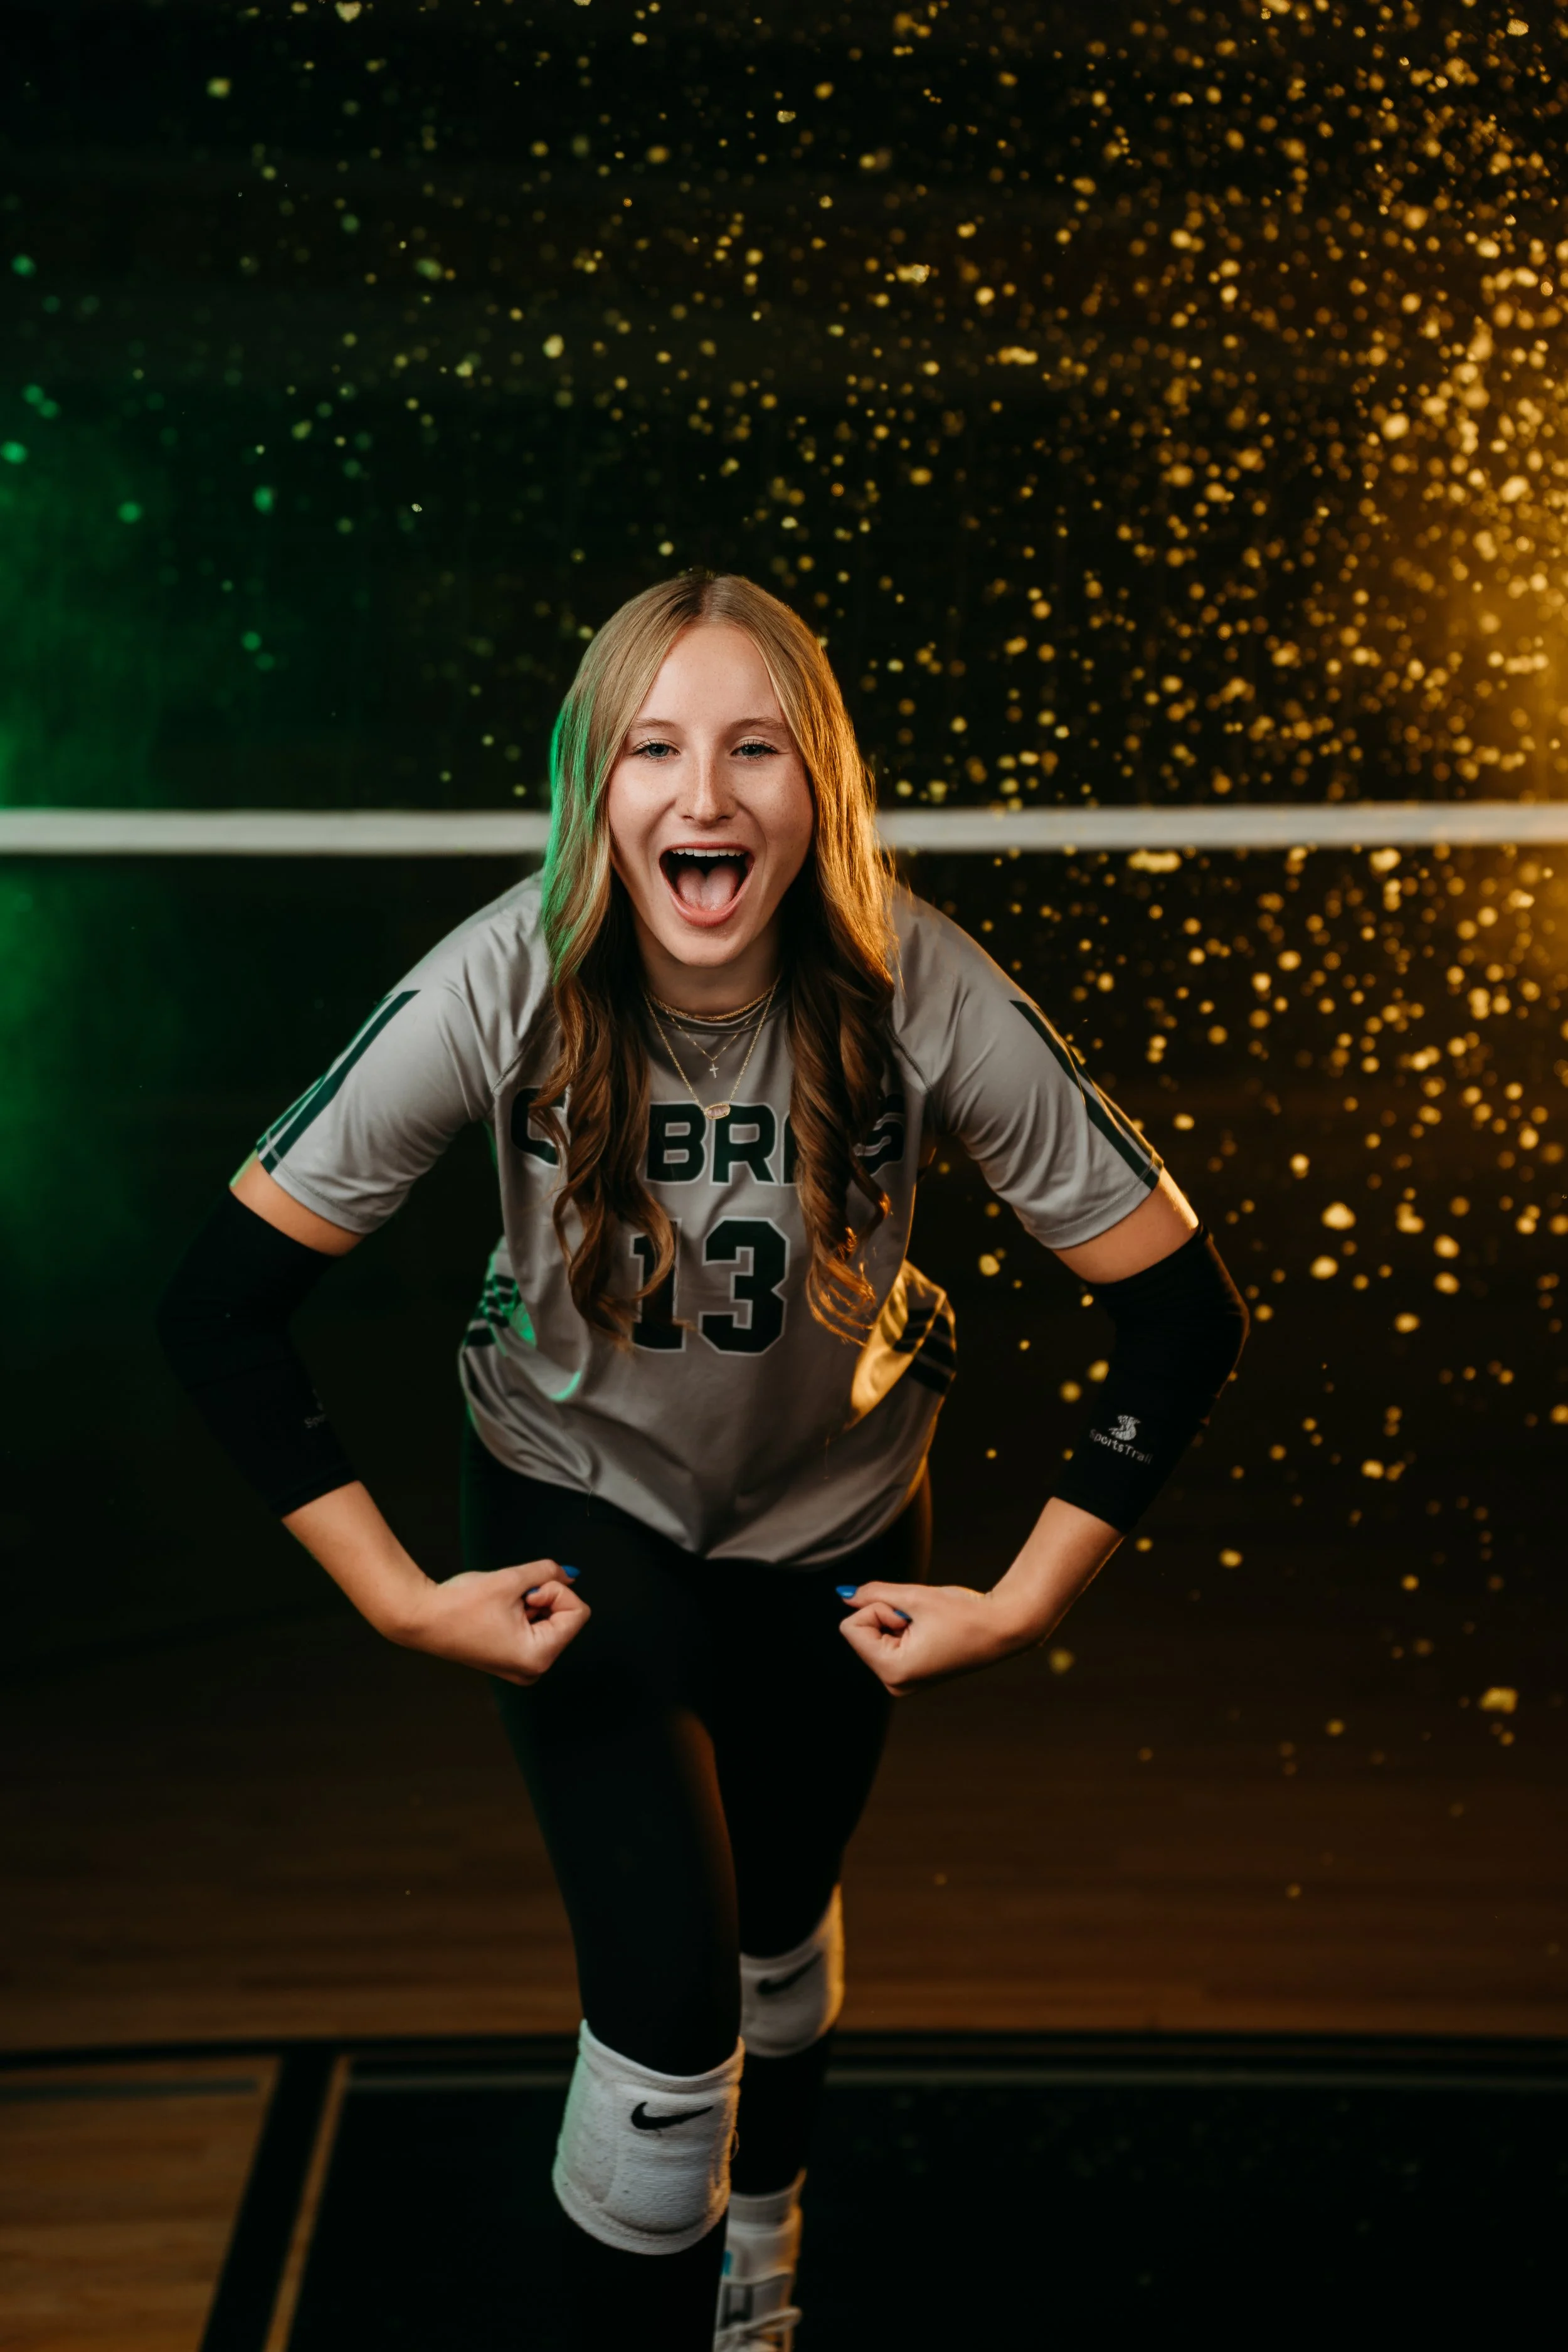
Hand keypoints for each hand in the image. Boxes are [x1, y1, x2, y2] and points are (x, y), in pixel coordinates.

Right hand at [395, 1561, 589, 1686]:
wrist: (421, 1619)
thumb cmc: (459, 1605)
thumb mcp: (511, 1579)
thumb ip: (548, 1573)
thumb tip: (570, 1576)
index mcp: (538, 1657)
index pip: (578, 1613)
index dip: (557, 1592)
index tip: (528, 1592)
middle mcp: (533, 1669)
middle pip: (566, 1619)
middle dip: (544, 1599)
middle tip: (513, 1598)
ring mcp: (522, 1667)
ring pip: (550, 1622)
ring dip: (532, 1605)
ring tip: (501, 1605)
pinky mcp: (511, 1660)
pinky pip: (534, 1630)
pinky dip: (523, 1614)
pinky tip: (498, 1611)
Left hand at [836, 1580, 1023, 1694]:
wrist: (1002, 1629)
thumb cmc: (964, 1614)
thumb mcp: (914, 1597)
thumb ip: (874, 1593)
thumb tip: (844, 1594)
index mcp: (893, 1671)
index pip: (851, 1627)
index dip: (878, 1609)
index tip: (911, 1615)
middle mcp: (895, 1684)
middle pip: (861, 1633)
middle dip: (886, 1617)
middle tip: (923, 1621)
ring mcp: (903, 1682)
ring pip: (874, 1636)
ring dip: (896, 1622)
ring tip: (929, 1627)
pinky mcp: (910, 1676)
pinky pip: (888, 1644)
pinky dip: (903, 1631)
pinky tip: (930, 1632)